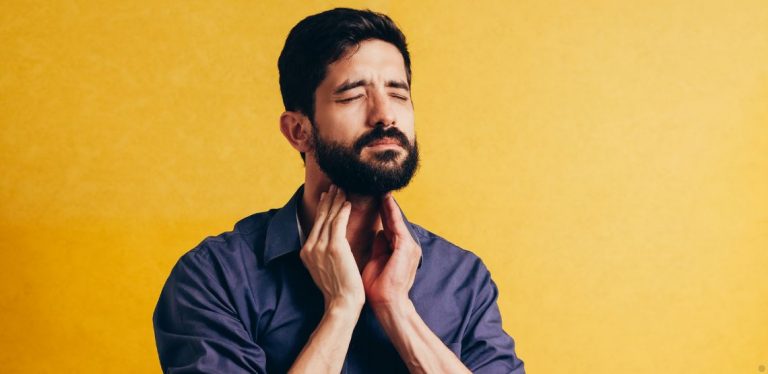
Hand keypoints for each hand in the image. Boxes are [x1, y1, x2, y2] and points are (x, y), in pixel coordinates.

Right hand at [300, 185, 364, 311]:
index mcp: (306, 252)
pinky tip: (348, 203)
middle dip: (328, 200)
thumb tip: (330, 241)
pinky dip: (343, 211)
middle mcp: (310, 247)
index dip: (322, 208)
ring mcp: (320, 247)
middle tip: (334, 186)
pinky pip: (338, 223)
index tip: (327, 196)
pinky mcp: (333, 247)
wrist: (342, 303)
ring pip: (329, 217)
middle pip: (320, 218)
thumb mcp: (324, 268)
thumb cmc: (338, 289)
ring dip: (336, 201)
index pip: (315, 224)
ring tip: (342, 189)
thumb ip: (324, 253)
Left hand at [362, 194, 421, 307]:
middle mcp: (407, 244)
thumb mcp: (377, 260)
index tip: (371, 197)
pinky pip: (397, 225)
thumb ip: (379, 246)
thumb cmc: (379, 287)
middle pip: (393, 219)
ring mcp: (409, 245)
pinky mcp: (406, 247)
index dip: (380, 211)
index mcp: (399, 248)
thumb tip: (378, 232)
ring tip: (381, 188)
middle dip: (385, 203)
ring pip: (396, 219)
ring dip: (388, 204)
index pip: (389, 224)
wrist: (388, 304)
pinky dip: (391, 212)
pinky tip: (385, 200)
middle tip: (376, 185)